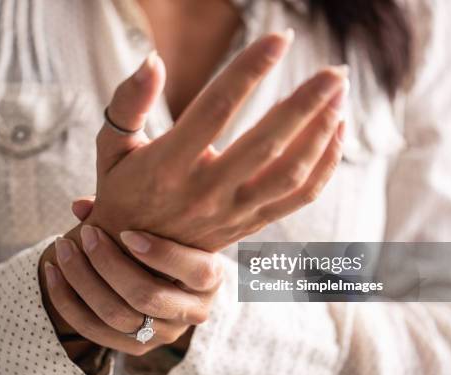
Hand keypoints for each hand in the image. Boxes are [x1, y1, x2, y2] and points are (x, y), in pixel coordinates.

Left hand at [40, 199, 221, 356]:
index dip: (161, 253)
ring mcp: (165, 333)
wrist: (165, 277)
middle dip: (108, 263)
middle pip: (147, 295)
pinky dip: (68, 301)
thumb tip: (79, 206)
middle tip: (86, 234)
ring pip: (117, 315)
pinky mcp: (137, 347)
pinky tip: (51, 272)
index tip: (126, 232)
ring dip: (82, 280)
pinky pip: (95, 331)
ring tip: (63, 249)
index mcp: (210, 278)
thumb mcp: (161, 222)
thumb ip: (128, 207)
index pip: (198, 271)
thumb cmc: (164, 237)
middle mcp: (193, 311)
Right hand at [84, 31, 347, 251]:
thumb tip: (153, 59)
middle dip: (306, 103)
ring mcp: (231, 212)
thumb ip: (128, 102)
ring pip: (289, 174)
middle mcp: (204, 191)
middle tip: (334, 70)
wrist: (133, 259)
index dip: (250, 70)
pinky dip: (324, 167)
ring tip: (340, 95)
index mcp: (167, 165)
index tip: (280, 38)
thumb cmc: (121, 193)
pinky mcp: (249, 223)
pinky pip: (297, 199)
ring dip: (321, 133)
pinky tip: (336, 133)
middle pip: (265, 143)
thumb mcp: (111, 148)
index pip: (215, 109)